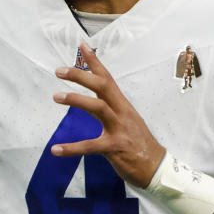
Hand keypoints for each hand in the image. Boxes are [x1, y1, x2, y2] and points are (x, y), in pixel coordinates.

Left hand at [51, 42, 166, 187]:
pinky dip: (72, 148)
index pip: (107, 79)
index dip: (95, 62)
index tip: (82, 46)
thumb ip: (112, 109)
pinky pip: (90, 146)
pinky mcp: (115, 148)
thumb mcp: (127, 121)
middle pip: (102, 86)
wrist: (157, 167)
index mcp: (123, 105)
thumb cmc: (139, 144)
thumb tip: (97, 98)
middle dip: (81, 75)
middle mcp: (122, 112)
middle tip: (59, 70)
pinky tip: (56, 150)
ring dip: (76, 99)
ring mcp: (119, 129)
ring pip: (98, 107)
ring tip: (56, 96)